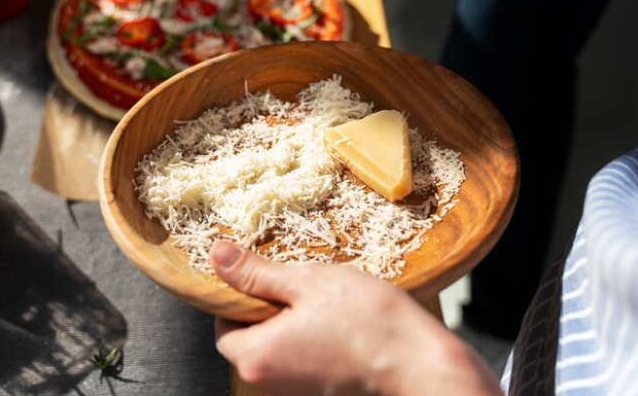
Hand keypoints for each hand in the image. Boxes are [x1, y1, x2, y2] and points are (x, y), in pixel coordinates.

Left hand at [210, 242, 502, 395]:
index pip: (222, 324)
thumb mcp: (307, 282)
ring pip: (279, 346)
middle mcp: (268, 382)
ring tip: (326, 298)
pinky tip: (340, 319)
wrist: (420, 364)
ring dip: (294, 320)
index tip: (265, 273)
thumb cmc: (368, 323)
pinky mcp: (320, 391)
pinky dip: (313, 337)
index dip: (240, 294)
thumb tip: (217, 256)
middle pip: (250, 337)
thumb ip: (256, 273)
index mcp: (255, 356)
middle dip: (270, 306)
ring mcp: (296, 391)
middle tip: (302, 282)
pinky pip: (303, 358)